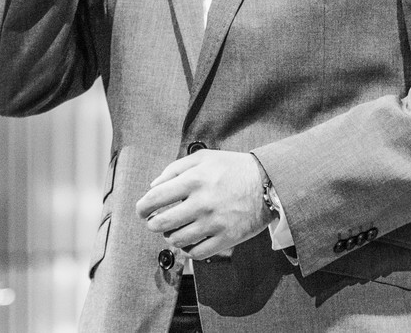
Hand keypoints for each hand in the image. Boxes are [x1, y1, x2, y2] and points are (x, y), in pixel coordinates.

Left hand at [136, 150, 269, 260]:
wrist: (268, 182)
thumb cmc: (234, 168)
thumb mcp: (204, 157)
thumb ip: (175, 168)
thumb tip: (153, 186)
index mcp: (194, 180)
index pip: (155, 199)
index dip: (142, 207)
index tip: (141, 210)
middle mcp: (202, 203)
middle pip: (161, 223)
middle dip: (153, 223)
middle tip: (155, 221)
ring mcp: (214, 223)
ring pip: (177, 240)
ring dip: (170, 236)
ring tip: (173, 230)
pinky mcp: (226, 239)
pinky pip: (196, 253)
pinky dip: (188, 249)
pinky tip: (189, 240)